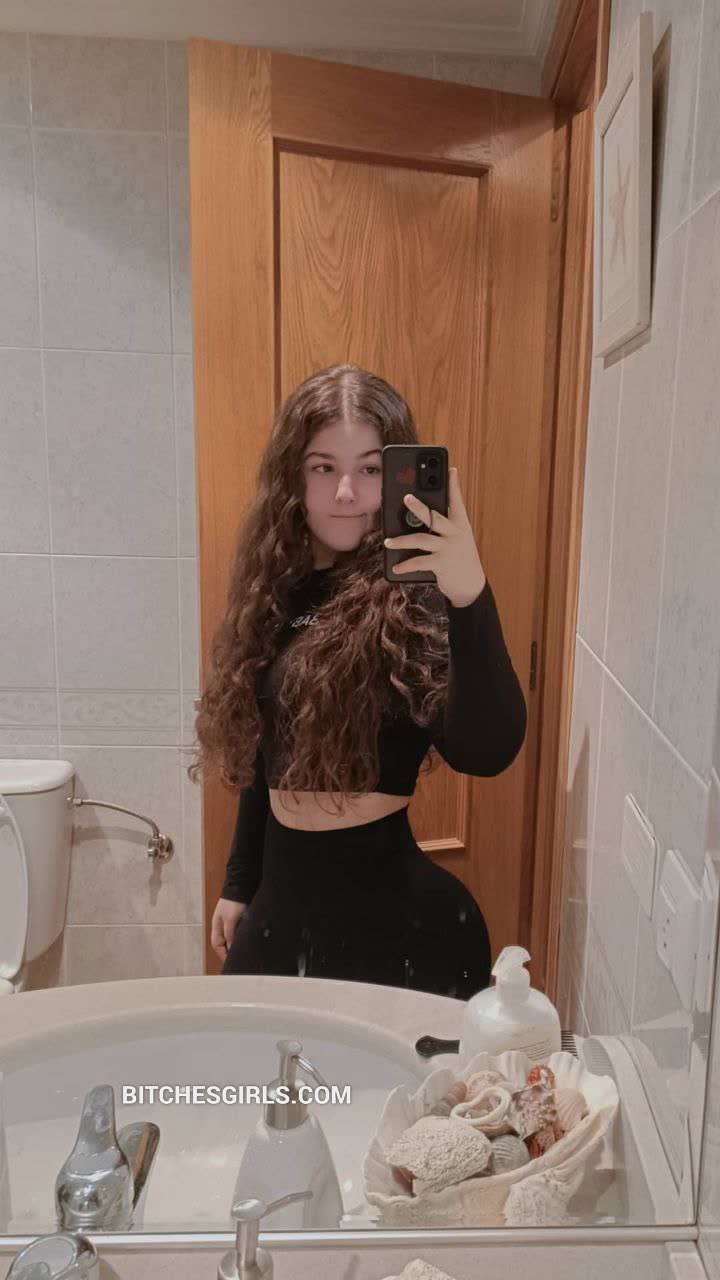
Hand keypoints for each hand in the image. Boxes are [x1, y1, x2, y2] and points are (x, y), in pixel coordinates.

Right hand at [211, 898, 245, 960]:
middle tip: (238, 959)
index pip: (217, 945)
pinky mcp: (238, 919)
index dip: (222, 955)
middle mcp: (222, 926)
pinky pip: (237, 932)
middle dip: (229, 952)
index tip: (230, 962)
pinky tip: (247, 940)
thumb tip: (231, 947)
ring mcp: (229, 922)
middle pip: (223, 943)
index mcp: (217, 926)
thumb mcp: (231, 920)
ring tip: (244, 952)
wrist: (240, 886)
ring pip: (231, 938)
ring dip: (236, 944)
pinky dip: (241, 937)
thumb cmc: (233, 902)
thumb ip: (230, 934)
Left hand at [384, 467, 486, 606]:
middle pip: (435, 517)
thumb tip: (417, 517)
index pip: (457, 501)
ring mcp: (448, 549)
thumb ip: (443, 527)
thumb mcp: (457, 539)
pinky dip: (405, 565)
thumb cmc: (459, 558)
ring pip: (422, 540)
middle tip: (406, 498)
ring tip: (388, 542)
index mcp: (460, 524)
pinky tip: (396, 566)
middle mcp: (455, 534)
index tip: (451, 469)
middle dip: (420, 507)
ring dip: (402, 541)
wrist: (471, 586)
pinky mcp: (442, 565)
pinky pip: (419, 562)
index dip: (453, 485)